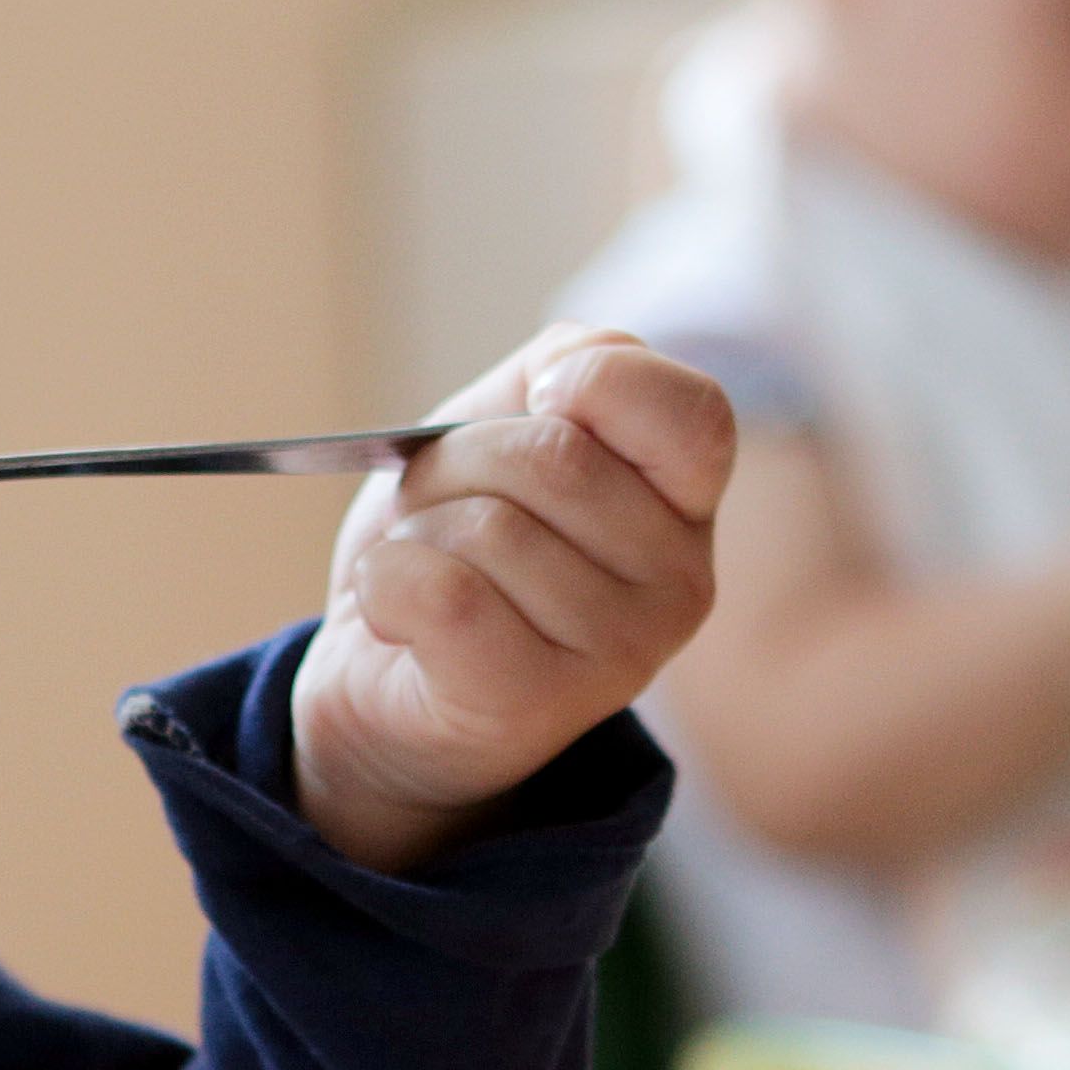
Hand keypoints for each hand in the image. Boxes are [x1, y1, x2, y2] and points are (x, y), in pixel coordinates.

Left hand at [293, 326, 732, 874]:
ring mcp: (619, 654)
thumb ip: (561, 367)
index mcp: (685, 505)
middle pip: (553, 456)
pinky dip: (386, 582)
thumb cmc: (456, 543)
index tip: (540, 405)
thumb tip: (567, 378)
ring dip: (418, 533)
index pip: (693, 415)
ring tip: (425, 574)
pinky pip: (443, 593)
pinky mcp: (534, 702)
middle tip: (442, 512)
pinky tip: (395, 612)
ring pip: (491, 528)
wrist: (376, 680)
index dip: (599, 384)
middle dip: (458, 462)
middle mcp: (680, 584)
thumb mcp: (509, 426)